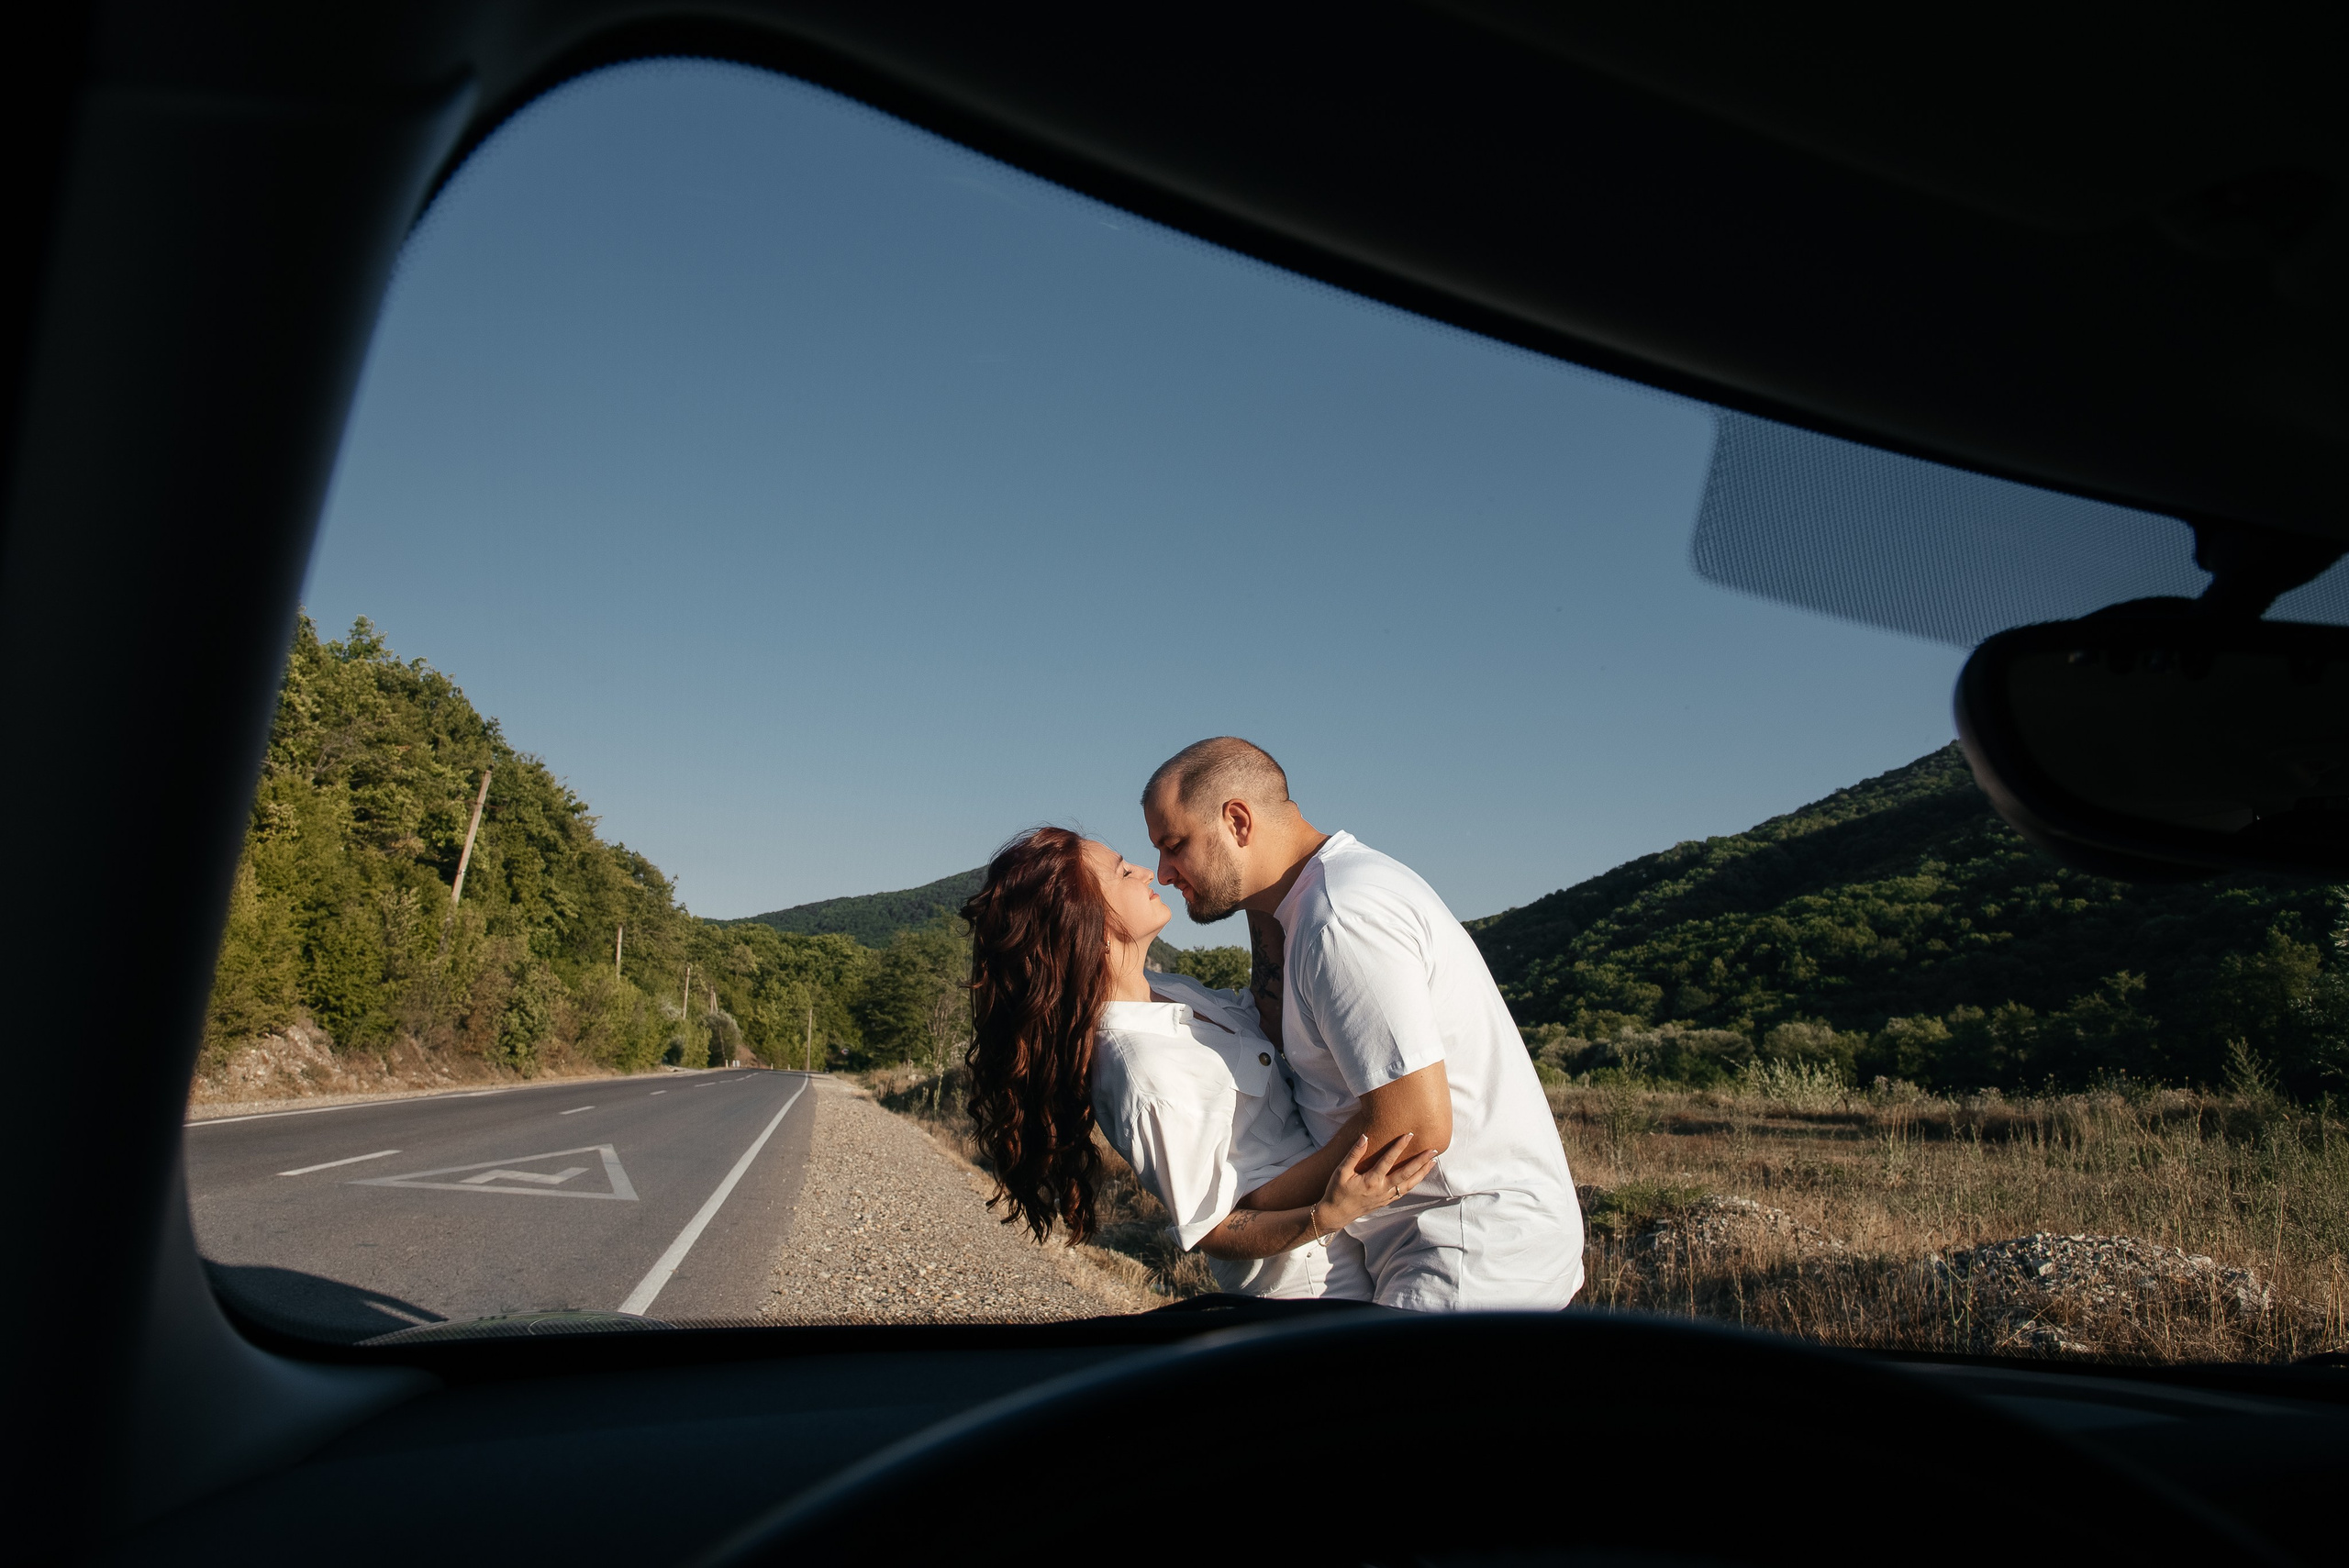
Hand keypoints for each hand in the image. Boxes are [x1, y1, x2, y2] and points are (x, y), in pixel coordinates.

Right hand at [1312, 1133, 1437, 1233]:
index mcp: (1371, 1180)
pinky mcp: (1386, 1201)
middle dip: (1421, 1161)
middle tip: (1433, 1150)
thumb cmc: (1337, 1191)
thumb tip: (1365, 1137)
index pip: (1389, 1160)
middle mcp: (1382, 1189)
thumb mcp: (1341, 1171)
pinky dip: (1414, 1183)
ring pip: (1409, 1184)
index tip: (1409, 1135)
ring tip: (1433, 1161)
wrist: (1336, 1214)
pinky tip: (1420, 1176)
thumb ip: (1354, 1154)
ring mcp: (1386, 1197)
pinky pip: (1404, 1191)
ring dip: (1422, 1173)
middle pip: (1406, 1173)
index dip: (1399, 1146)